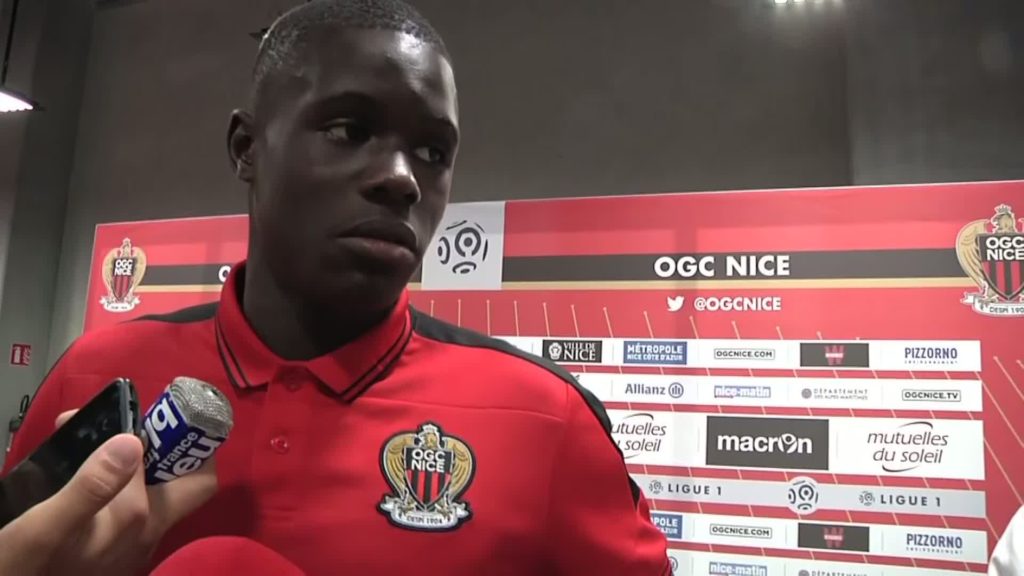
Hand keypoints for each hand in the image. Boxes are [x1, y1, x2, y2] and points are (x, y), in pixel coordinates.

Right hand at [0, 410, 217, 575]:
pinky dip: (117, 480)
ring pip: (154, 490)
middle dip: (163, 443)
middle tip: (131, 421)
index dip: (179, 434)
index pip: (192, 468)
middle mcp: (149, 533)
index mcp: (142, 520)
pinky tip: (84, 465)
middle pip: (184, 480)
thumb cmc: (22, 567)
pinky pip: (131, 506)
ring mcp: (134, 542)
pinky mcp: (116, 547)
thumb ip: (91, 486)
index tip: (158, 408)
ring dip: (134, 459)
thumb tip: (133, 441)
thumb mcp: (46, 526)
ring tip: (94, 433)